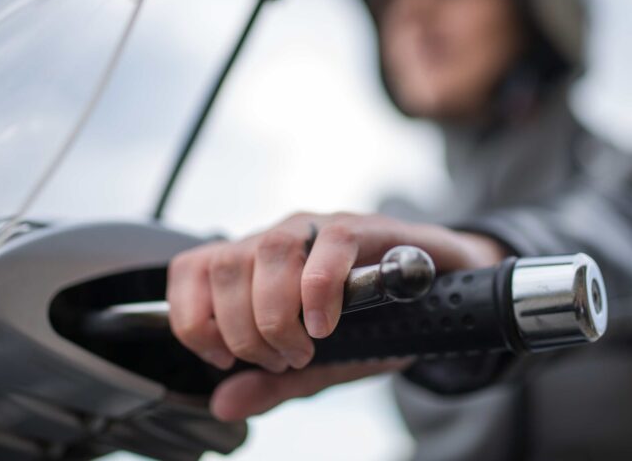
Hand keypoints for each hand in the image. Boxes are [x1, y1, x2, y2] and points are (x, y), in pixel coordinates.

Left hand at [166, 212, 506, 420]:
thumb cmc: (373, 324)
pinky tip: (327, 325)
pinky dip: (320, 293)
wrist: (441, 295)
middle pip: (224, 267)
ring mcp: (317, 228)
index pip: (190, 271)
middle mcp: (277, 238)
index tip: (223, 359)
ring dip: (277, 315)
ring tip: (304, 347)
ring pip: (269, 251)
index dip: (194, 320)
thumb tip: (220, 404)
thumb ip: (269, 384)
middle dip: (244, 331)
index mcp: (253, 264)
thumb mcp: (317, 366)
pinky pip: (329, 246)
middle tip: (281, 360)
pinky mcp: (362, 228)